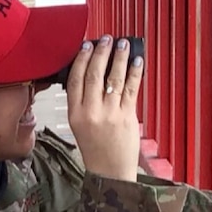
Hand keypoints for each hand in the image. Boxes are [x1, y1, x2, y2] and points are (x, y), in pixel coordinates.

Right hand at [64, 36, 145, 182]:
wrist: (110, 172)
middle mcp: (91, 112)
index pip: (75, 79)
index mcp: (75, 114)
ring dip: (119, 58)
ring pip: (113, 78)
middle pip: (94, 74)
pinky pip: (131, 88)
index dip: (81, 59)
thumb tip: (93, 75)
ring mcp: (110, 114)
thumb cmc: (96, 150)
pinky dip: (134, 72)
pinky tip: (136, 61)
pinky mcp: (127, 116)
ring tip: (123, 44)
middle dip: (101, 52)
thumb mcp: (79, 126)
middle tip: (106, 39)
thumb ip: (83, 102)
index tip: (87, 46)